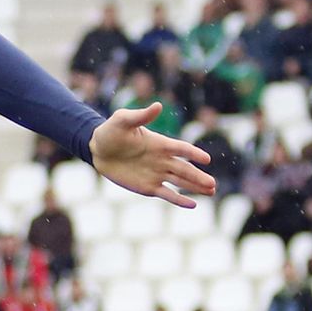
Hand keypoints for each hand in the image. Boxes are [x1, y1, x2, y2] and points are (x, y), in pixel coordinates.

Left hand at [89, 102, 215, 209]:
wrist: (98, 149)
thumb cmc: (111, 131)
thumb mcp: (124, 120)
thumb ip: (142, 116)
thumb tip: (158, 106)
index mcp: (160, 143)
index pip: (181, 149)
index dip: (193, 154)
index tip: (206, 159)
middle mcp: (162, 159)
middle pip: (185, 169)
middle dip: (199, 177)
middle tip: (213, 185)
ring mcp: (156, 174)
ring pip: (180, 182)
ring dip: (195, 187)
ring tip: (211, 192)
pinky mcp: (148, 187)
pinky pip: (167, 194)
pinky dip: (179, 200)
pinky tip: (193, 204)